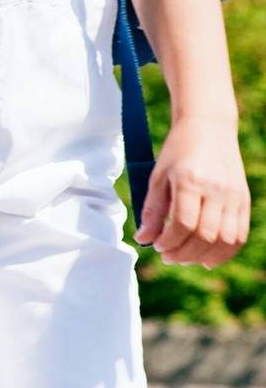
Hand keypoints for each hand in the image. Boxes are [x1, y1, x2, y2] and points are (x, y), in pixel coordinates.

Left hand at [137, 118, 251, 266]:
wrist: (209, 128)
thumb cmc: (177, 151)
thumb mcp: (158, 175)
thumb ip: (151, 209)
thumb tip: (142, 239)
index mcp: (191, 181)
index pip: (184, 224)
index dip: (170, 241)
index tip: (157, 246)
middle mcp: (216, 190)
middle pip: (206, 235)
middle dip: (185, 253)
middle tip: (168, 257)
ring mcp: (234, 196)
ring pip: (225, 239)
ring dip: (204, 256)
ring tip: (185, 259)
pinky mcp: (244, 200)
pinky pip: (240, 234)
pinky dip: (225, 251)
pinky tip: (208, 258)